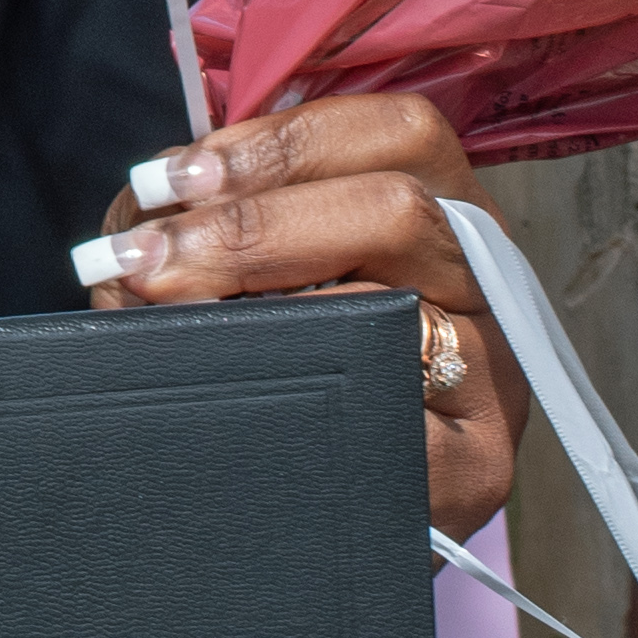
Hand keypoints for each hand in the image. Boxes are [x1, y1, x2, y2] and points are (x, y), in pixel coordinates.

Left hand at [75, 95, 525, 536]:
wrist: (314, 505)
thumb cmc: (284, 365)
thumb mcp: (261, 268)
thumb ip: (219, 221)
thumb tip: (141, 223)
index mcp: (445, 210)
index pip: (398, 132)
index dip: (281, 143)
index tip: (174, 178)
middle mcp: (485, 284)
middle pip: (397, 211)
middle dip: (252, 229)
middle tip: (144, 262)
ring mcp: (495, 376)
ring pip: (393, 312)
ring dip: (259, 312)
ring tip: (160, 318)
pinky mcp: (477, 465)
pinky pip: (391, 420)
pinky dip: (302, 404)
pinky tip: (230, 404)